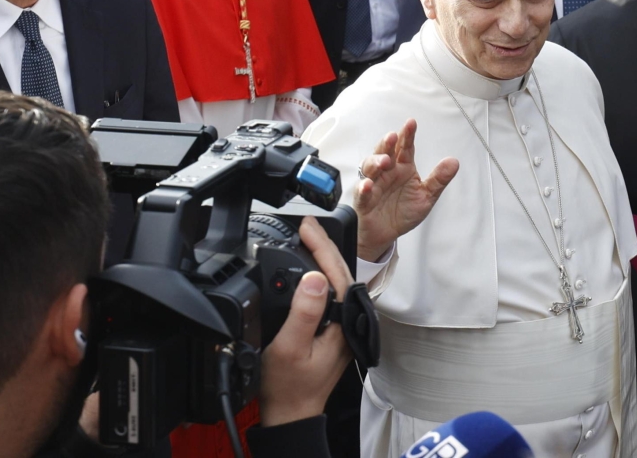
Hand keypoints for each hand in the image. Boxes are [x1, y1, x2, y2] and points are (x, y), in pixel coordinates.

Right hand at [258, 217, 353, 426]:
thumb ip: (304, 313)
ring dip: (322, 257)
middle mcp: (348, 320)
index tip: (307, 227)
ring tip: (307, 236)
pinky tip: (308, 266)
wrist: (290, 412)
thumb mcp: (290, 348)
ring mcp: (341, 323)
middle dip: (323, 245)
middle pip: (339, 272)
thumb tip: (314, 277)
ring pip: (335, 280)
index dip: (321, 246)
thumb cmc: (289, 386)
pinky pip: (329, 291)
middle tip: (305, 224)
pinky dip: (318, 274)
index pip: (337, 273)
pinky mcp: (332, 326)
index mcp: (344, 321)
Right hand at [354, 119, 458, 261]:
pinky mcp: (364, 200)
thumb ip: (438, 179)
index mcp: (403, 167)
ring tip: (385, 161)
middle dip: (387, 144)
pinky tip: (368, 185)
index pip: (405, 148)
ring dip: (375, 162)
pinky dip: (363, 188)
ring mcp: (374, 184)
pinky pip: (361, 192)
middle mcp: (387, 172)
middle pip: (384, 152)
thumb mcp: (426, 196)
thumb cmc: (403, 211)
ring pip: (370, 168)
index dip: (407, 135)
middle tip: (393, 137)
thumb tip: (454, 161)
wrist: (387, 234)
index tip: (411, 123)